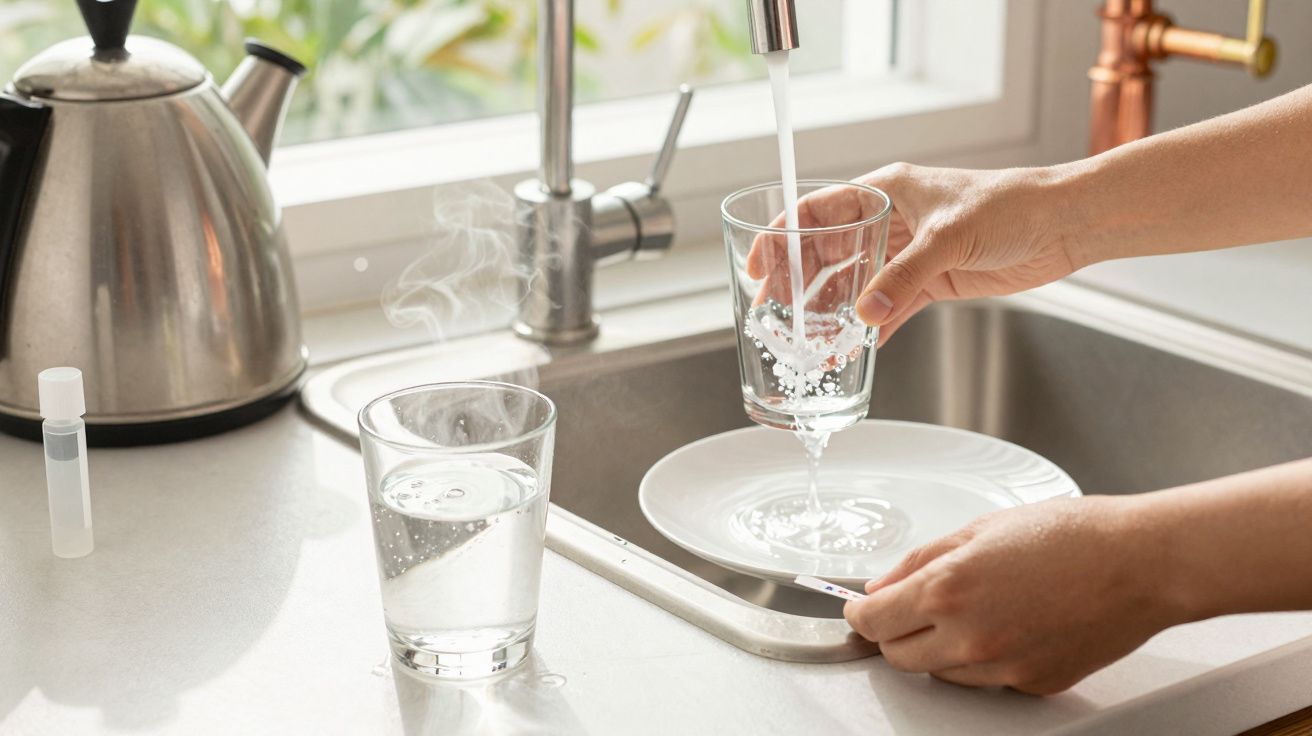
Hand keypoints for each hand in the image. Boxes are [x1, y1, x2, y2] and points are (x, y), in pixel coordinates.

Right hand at [747, 163, 1085, 344]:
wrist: (1063, 224)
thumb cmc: (1012, 206)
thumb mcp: (948, 238)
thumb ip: (903, 278)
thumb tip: (866, 315)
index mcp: (885, 191)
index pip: (817, 212)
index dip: (782, 238)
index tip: (758, 266)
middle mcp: (890, 222)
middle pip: (828, 254)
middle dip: (799, 285)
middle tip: (777, 316)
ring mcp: (907, 253)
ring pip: (855, 285)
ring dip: (833, 313)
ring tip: (810, 343)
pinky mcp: (929, 281)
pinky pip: (887, 307)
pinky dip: (870, 329)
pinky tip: (852, 351)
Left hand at [843, 497, 1183, 693]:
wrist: (1139, 563)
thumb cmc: (1070, 535)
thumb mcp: (979, 529)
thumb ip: (920, 561)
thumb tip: (881, 587)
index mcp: (948, 590)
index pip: (873, 621)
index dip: (860, 612)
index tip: (861, 606)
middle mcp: (970, 637)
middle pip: (898, 656)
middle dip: (893, 632)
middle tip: (907, 607)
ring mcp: (1001, 668)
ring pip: (940, 672)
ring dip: (937, 647)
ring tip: (971, 609)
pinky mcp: (1031, 684)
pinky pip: (985, 680)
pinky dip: (980, 660)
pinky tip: (1007, 625)